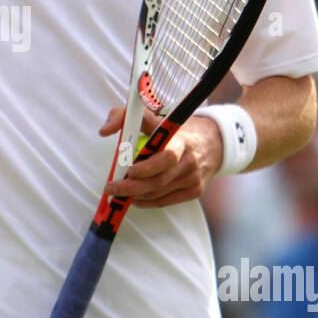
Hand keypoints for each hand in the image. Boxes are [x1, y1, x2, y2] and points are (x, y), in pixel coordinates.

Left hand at [100, 105, 223, 207]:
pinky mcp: (195, 191)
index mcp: (181, 140)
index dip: (146, 167)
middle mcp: (189, 160)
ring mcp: (193, 178)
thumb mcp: (156, 116)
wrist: (213, 141)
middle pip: (159, 180)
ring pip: (159, 193)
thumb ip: (127, 116)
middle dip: (131, 186)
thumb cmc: (176, 129)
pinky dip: (146, 201)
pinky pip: (165, 201)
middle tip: (111, 187)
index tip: (128, 170)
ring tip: (117, 191)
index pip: (167, 156)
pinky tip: (134, 197)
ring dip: (135, 195)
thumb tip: (104, 131)